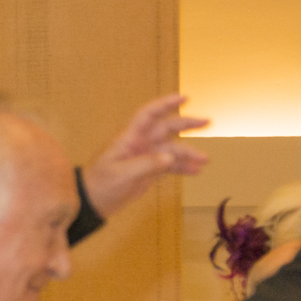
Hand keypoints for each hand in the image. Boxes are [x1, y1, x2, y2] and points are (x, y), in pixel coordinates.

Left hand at [80, 93, 211, 216]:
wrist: (93, 202)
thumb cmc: (101, 184)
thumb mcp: (122, 174)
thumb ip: (146, 164)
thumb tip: (169, 158)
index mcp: (129, 138)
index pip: (148, 115)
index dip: (165, 104)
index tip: (184, 98)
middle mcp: (140, 144)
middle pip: (166, 128)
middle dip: (187, 124)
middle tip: (207, 122)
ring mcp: (146, 157)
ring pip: (172, 149)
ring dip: (188, 153)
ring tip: (204, 160)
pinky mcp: (150, 171)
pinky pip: (170, 166)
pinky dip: (183, 168)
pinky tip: (196, 171)